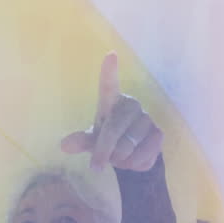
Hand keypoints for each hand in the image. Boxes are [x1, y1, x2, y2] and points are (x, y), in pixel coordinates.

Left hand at [60, 52, 162, 171]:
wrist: (131, 151)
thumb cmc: (107, 139)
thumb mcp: (92, 140)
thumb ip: (80, 141)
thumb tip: (64, 145)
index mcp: (111, 102)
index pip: (109, 85)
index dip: (109, 72)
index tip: (110, 56)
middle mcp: (131, 105)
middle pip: (113, 132)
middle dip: (104, 153)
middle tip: (99, 162)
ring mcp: (147, 118)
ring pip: (127, 148)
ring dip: (119, 160)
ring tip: (119, 156)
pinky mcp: (159, 134)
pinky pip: (142, 158)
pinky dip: (133, 166)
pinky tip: (133, 159)